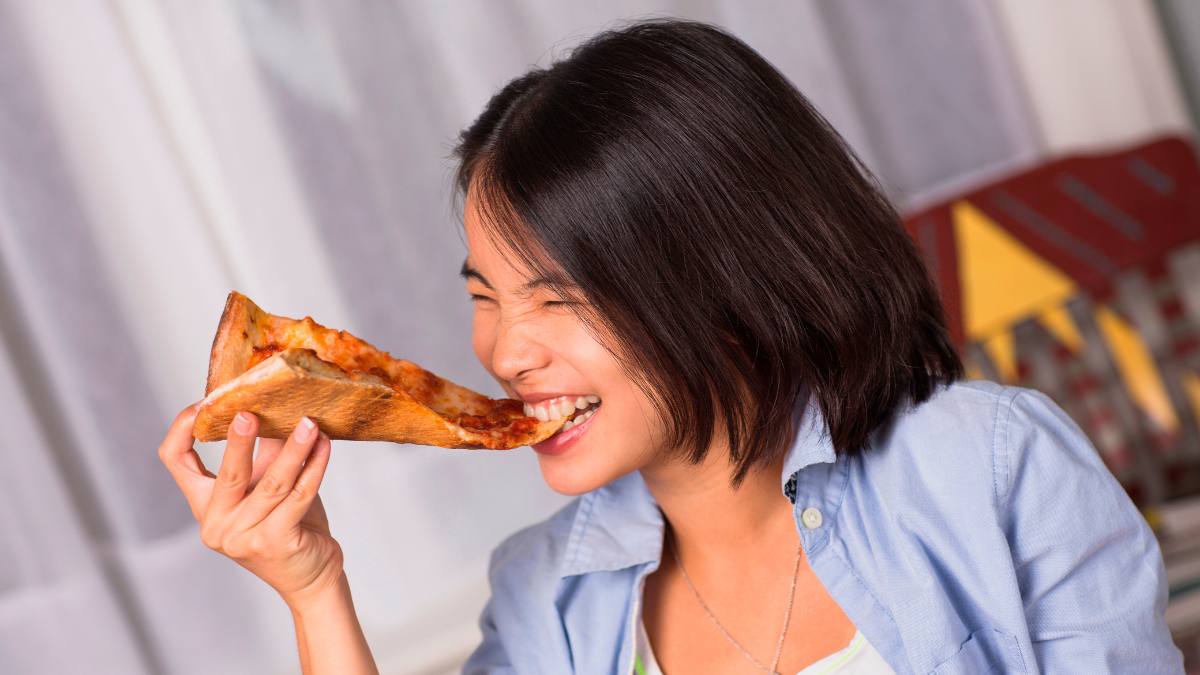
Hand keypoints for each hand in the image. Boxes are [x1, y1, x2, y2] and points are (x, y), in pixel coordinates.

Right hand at [158, 404, 343, 607]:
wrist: (311, 576)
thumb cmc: (289, 526)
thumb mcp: (268, 485)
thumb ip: (267, 452)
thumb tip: (275, 405)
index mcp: (205, 505)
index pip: (175, 462)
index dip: (181, 429)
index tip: (202, 403)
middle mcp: (217, 524)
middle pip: (228, 474)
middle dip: (240, 440)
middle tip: (250, 411)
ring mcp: (244, 538)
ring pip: (272, 483)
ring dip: (295, 449)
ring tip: (309, 423)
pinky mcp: (276, 543)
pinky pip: (298, 496)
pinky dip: (315, 468)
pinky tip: (325, 446)